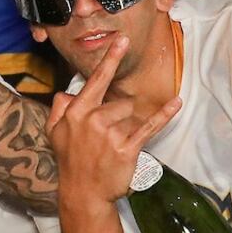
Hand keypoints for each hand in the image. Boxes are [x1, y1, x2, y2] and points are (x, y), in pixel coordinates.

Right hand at [44, 35, 180, 205]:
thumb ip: (59, 109)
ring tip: (113, 145)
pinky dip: (164, 115)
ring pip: (129, 115)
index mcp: (77, 111)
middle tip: (104, 137)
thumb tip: (67, 93)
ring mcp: (110, 134)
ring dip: (126, 126)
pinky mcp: (127, 149)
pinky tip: (176, 103)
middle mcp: (93, 119)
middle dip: (117, 115)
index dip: (110, 59)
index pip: (96, 80)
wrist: (82, 192)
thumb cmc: (70, 160)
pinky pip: (149, 127)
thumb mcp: (54, 132)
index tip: (122, 40)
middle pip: (118, 101)